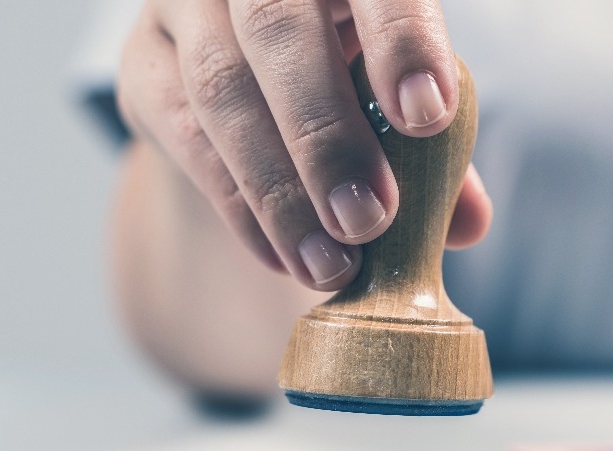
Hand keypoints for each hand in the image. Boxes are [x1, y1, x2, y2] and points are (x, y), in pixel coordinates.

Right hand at [117, 0, 491, 290]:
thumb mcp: (399, 98)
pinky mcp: (142, 62)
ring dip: (279, 189)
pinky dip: (240, 205)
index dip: (401, 42)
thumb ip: (437, 149)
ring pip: (222, 87)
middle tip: (369, 220)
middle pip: (281, 30)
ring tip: (329, 264)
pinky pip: (185, 134)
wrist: (252, 79)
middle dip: (327, 136)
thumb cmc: (352, 81)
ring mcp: (189, 7)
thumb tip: (470, 224)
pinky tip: (283, 256)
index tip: (427, 118)